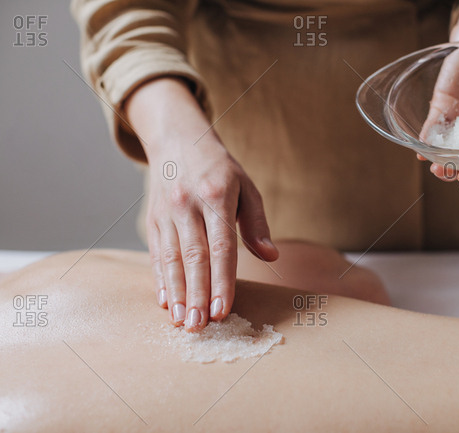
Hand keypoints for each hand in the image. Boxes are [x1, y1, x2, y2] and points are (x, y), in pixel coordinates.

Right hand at [126, 78, 278, 331]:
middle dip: (197, 295)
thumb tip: (271, 257)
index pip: (220, 246)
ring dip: (177, 294)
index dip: (222, 280)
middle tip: (200, 327)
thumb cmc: (219, 168)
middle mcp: (187, 205)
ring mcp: (167, 213)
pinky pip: (157, 254)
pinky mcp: (153, 220)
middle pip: (193, 257)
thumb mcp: (246, 187)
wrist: (177, 140)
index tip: (224, 309)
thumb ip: (256, 224)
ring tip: (182, 322)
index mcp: (217, 196)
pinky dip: (161, 280)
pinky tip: (166, 302)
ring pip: (171, 259)